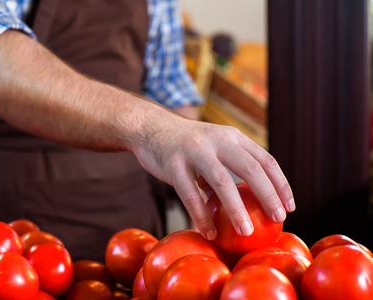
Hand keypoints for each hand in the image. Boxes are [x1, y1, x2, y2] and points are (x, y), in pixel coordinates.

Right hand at [132, 116, 294, 239]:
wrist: (151, 129)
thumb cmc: (187, 145)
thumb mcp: (214, 145)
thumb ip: (232, 164)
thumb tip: (254, 199)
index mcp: (232, 136)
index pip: (265, 159)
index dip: (281, 184)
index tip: (289, 207)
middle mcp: (217, 139)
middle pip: (251, 168)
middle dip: (268, 195)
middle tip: (278, 219)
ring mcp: (194, 150)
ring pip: (222, 182)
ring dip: (237, 210)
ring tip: (246, 232)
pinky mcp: (174, 164)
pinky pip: (190, 195)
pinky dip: (201, 216)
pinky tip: (209, 233)